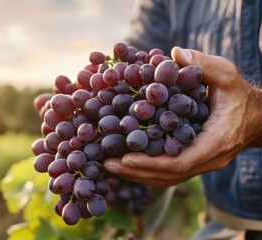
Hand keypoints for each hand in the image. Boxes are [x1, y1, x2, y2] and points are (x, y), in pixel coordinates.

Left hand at [103, 47, 261, 186]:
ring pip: (167, 178)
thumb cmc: (238, 94)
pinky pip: (168, 172)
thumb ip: (203, 65)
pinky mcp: (194, 161)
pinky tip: (126, 162)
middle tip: (106, 164)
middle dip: (136, 172)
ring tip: (109, 166)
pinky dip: (147, 170)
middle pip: (168, 176)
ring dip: (137, 175)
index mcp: (215, 142)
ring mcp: (201, 164)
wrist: (256, 116)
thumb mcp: (225, 75)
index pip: (181, 162)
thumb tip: (175, 53)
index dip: (151, 163)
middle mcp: (208, 159)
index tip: (126, 159)